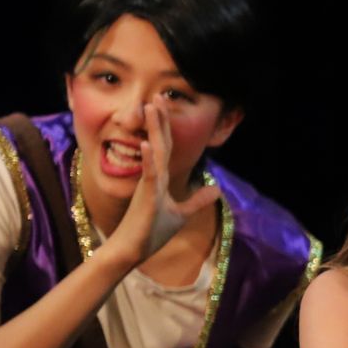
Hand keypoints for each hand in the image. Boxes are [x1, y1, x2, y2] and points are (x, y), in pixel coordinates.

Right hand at [104, 102, 220, 267]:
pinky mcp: (145, 198)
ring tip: (151, 108)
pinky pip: (148, 176)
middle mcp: (153, 178)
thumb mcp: (182, 213)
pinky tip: (149, 145)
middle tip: (157, 97)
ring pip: (153, 153)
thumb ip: (198, 200)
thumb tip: (216, 190)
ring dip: (153, 131)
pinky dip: (149, 160)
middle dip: (158, 121)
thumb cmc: (152, 232)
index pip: (164, 148)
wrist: (131, 250)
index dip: (165, 128)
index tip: (164, 106)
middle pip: (158, 144)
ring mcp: (148, 186)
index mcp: (159, 179)